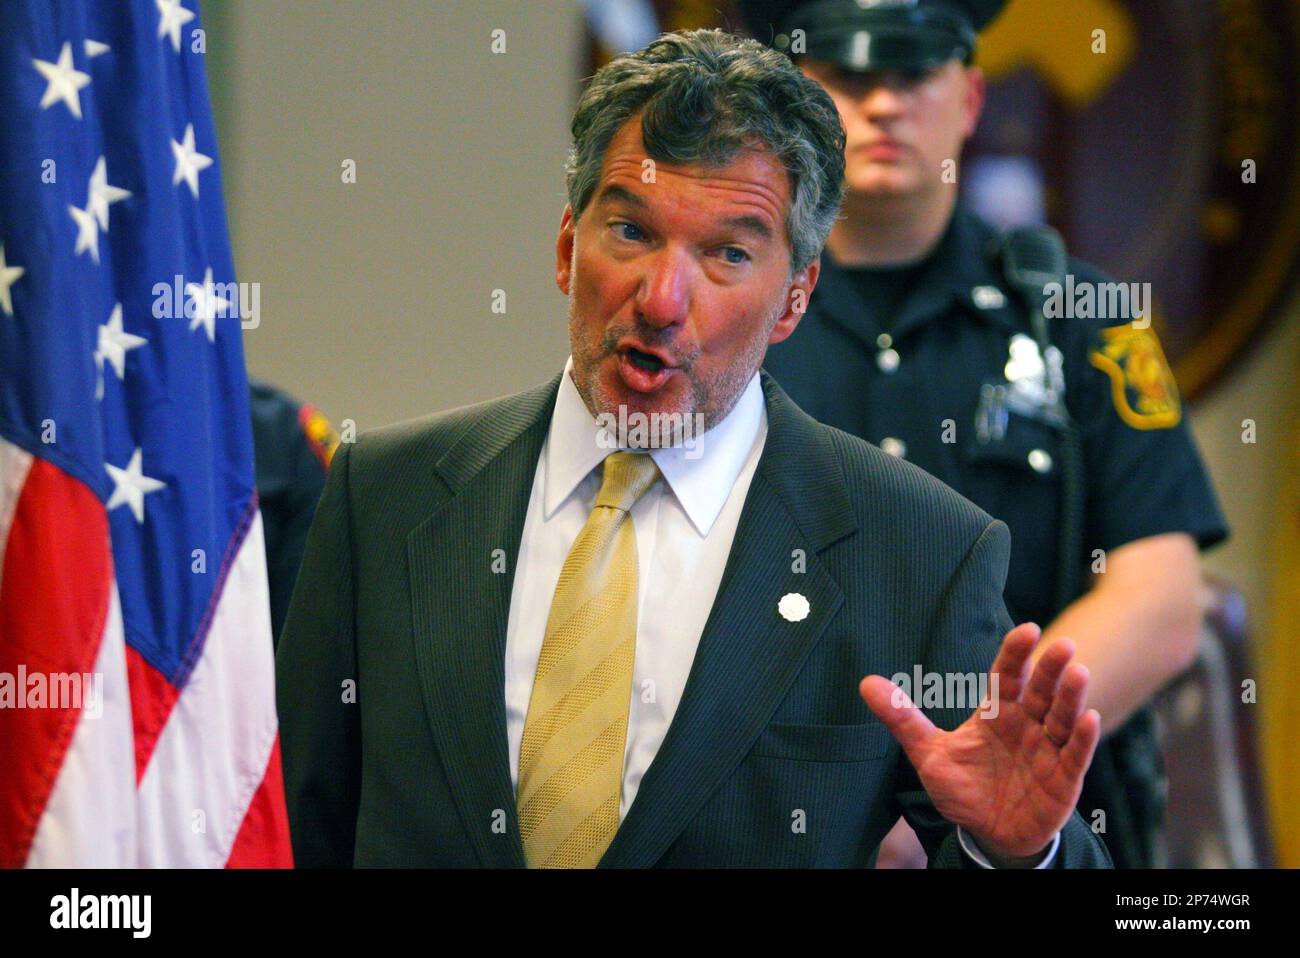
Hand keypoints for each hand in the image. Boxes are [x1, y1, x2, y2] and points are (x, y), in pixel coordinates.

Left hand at [860, 622, 1100, 861]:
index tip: (1026, 630)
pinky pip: (1075, 757)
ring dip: (1071, 697)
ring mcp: (1047, 751)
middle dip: (1050, 669)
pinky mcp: (1063, 780)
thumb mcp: (928, 754)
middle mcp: (1026, 725)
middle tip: (1062, 644)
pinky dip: (1083, 739)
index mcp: (996, 713)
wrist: (987, 833)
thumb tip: (865, 683)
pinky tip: (1089, 720)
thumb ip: (902, 719)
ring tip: (1079, 673)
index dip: (1016, 654)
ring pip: (1062, 718)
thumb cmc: (962, 788)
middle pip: (1040, 691)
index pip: (1007, 676)